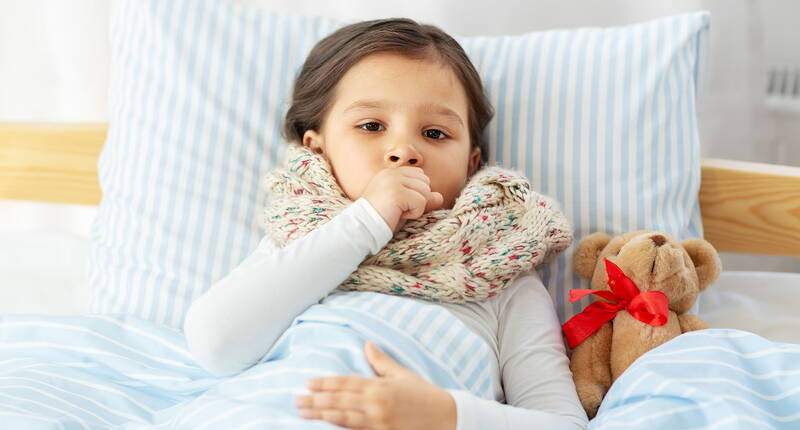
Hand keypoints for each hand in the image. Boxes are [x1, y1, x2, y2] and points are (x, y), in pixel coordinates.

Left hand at [295, 341, 456, 429]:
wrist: (447, 417)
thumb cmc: (424, 395)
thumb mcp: (402, 375)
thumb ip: (381, 361)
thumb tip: (367, 344)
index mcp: (381, 386)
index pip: (346, 383)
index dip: (325, 383)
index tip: (308, 383)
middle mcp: (377, 404)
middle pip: (340, 401)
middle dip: (316, 400)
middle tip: (296, 400)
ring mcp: (379, 422)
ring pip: (343, 418)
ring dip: (321, 415)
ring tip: (303, 414)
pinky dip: (340, 429)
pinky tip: (326, 426)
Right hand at [362, 167, 443, 233]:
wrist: (363, 228)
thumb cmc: (382, 218)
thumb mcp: (405, 207)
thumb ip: (422, 199)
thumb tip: (440, 196)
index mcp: (390, 173)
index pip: (420, 175)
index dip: (416, 192)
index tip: (400, 203)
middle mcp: (392, 173)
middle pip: (425, 182)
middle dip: (418, 199)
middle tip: (399, 208)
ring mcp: (393, 181)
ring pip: (425, 191)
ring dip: (416, 207)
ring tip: (398, 211)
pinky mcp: (397, 193)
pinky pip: (421, 202)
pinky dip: (414, 213)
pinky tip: (398, 215)